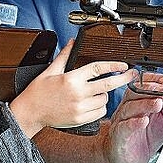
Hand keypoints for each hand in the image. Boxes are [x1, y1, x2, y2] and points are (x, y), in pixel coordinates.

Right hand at [10, 40, 134, 137]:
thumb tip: (71, 42)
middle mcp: (78, 94)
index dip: (113, 66)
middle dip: (123, 79)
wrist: (30, 113)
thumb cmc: (38, 92)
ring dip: (105, 94)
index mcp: (71, 79)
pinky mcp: (80, 119)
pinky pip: (100, 112)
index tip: (123, 65)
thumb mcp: (50, 71)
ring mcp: (80, 108)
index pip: (98, 69)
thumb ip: (64, 56)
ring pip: (104, 99)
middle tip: (132, 75)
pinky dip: (100, 107)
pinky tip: (93, 102)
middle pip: (108, 85)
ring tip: (96, 91)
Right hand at [105, 72, 162, 162]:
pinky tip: (144, 121)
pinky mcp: (120, 136)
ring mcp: (122, 122)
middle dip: (150, 89)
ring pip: (130, 108)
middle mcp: (128, 108)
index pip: (141, 84)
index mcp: (137, 101)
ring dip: (145, 104)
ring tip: (158, 103)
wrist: (127, 159)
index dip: (153, 80)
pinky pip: (125, 127)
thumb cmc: (143, 136)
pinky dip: (134, 123)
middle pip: (134, 93)